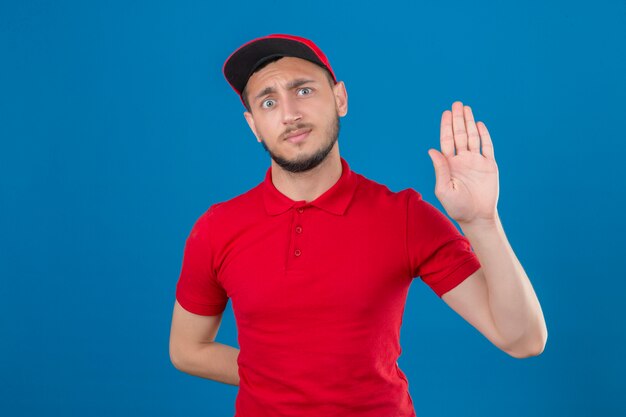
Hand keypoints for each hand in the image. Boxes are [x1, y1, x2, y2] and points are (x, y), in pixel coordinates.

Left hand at [427, 101, 498, 225]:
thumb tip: (432, 150)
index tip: (446, 113)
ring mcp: (476, 161)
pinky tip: (479, 124)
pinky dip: (484, 135)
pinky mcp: (489, 165)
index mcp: (449, 164)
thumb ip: (440, 169)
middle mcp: (462, 160)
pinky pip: (487, 147)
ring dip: (469, 123)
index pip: (446, 140)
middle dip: (458, 119)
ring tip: (466, 108)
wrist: (477, 216)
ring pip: (472, 137)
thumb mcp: (444, 189)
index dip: (446, 126)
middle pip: (459, 134)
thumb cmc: (457, 206)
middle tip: (457, 104)